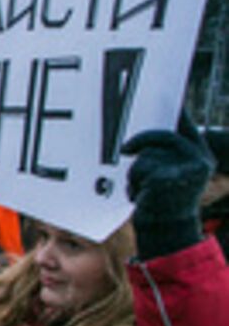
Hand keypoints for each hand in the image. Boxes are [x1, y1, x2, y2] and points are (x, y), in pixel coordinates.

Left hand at [120, 111, 212, 256]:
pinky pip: (139, 169)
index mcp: (200, 155)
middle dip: (140, 141)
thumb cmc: (163, 201)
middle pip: (162, 136)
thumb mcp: (171, 174)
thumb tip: (145, 132)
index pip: (186, 125)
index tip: (161, 95)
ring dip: (136, 172)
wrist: (166, 230)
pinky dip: (133, 183)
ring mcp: (184, 169)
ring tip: (142, 189)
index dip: (174, 111)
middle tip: (125, 149)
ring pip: (146, 155)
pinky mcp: (165, 179)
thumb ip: (166, 153)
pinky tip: (141, 196)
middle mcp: (198, 160)